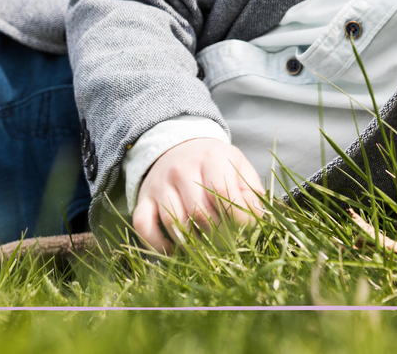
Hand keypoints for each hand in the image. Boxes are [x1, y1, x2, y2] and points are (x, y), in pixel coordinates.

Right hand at [133, 138, 264, 253]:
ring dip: (191, 243)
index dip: (235, 216)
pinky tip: (175, 250)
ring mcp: (160, 184)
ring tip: (206, 248)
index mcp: (211, 158)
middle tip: (226, 244)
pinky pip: (143, 226)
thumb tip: (254, 219)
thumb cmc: (216, 163)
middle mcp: (182, 169)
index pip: (222, 192)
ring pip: (173, 222)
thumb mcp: (239, 167)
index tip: (243, 229)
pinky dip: (157, 244)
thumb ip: (250, 192)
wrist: (181, 147)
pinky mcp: (143, 198)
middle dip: (216, 235)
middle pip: (198, 211)